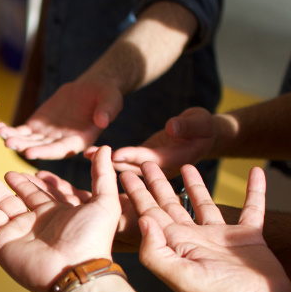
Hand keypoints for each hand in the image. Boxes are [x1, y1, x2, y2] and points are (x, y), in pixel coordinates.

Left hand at [0, 79, 122, 159]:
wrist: (91, 89)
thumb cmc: (106, 95)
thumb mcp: (111, 99)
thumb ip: (108, 110)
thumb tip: (103, 120)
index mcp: (78, 141)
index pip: (59, 150)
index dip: (44, 152)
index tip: (29, 152)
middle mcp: (60, 143)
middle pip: (40, 147)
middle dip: (24, 146)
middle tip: (9, 143)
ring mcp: (47, 136)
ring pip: (27, 141)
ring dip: (14, 138)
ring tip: (1, 133)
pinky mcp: (37, 127)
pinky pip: (21, 131)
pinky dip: (10, 130)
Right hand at [0, 146, 119, 291]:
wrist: (75, 271)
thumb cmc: (92, 239)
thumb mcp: (104, 202)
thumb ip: (102, 175)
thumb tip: (107, 148)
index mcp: (55, 214)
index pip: (34, 193)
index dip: (22, 182)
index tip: (10, 171)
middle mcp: (32, 224)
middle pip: (6, 199)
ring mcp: (15, 235)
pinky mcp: (1, 246)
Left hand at [87, 107, 216, 177]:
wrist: (203, 135)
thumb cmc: (203, 126)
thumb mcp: (201, 122)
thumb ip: (187, 125)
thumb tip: (172, 127)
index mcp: (177, 160)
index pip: (153, 159)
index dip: (134, 156)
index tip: (116, 154)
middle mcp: (162, 170)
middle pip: (135, 167)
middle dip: (112, 162)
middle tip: (91, 155)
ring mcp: (153, 169)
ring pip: (127, 166)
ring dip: (106, 161)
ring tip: (86, 153)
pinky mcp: (144, 164)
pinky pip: (125, 162)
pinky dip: (109, 158)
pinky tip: (91, 153)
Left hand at [120, 162, 290, 291]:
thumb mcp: (177, 274)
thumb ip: (155, 250)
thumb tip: (143, 220)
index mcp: (175, 244)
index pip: (150, 213)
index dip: (137, 193)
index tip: (124, 174)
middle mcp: (193, 238)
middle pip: (171, 203)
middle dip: (157, 183)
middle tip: (146, 162)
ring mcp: (220, 236)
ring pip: (204, 202)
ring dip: (195, 184)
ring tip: (185, 165)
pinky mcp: (248, 235)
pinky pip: (252, 207)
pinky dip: (255, 190)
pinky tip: (255, 172)